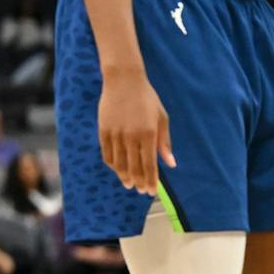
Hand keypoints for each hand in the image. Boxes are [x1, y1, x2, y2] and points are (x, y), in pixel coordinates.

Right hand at [97, 70, 173, 194]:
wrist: (123, 80)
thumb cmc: (147, 98)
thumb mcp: (162, 118)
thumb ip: (165, 142)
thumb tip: (171, 163)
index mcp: (148, 133)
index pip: (149, 165)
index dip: (151, 180)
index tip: (151, 192)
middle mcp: (131, 136)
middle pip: (133, 167)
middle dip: (139, 182)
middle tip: (142, 191)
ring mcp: (115, 134)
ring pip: (119, 163)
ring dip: (124, 176)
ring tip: (129, 184)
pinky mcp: (103, 130)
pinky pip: (107, 153)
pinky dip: (112, 164)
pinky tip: (117, 169)